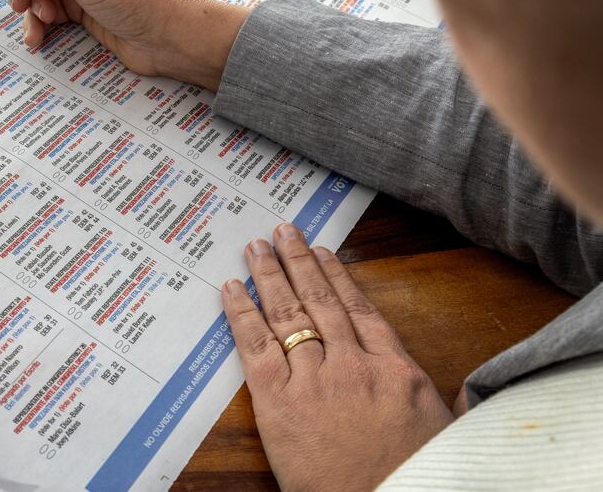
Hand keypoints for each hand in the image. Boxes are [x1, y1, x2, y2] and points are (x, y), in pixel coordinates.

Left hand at [223, 223, 453, 491]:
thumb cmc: (416, 479)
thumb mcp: (445, 433)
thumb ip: (447, 403)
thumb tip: (470, 392)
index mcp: (396, 369)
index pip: (360, 309)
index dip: (338, 277)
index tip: (323, 253)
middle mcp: (353, 364)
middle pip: (321, 301)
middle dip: (299, 263)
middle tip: (283, 234)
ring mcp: (314, 379)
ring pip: (287, 313)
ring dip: (270, 276)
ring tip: (257, 249)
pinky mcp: (279, 400)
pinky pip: (255, 345)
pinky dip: (241, 312)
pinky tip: (232, 288)